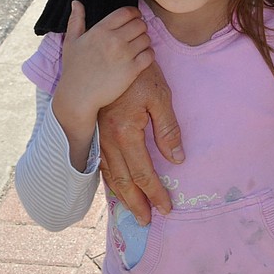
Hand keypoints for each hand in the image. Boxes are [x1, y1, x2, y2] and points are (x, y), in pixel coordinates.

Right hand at [52, 1, 154, 170]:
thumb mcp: (70, 42)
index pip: (127, 12)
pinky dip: (149, 55)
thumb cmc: (73, 70)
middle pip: (140, 24)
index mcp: (100, 30)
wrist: (77, 97)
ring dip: (144, 41)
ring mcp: (124, 55)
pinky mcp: (132, 71)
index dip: (133, 14)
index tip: (133, 20)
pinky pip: (150, 55)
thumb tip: (76, 2)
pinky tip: (141, 58)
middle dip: (140, 27)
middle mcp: (114, 40)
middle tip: (136, 35)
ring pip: (147, 38)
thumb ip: (76, 20)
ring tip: (137, 47)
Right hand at [98, 59, 183, 224]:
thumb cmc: (141, 73)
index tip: (166, 208)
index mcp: (125, 133)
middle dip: (136, 202)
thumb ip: (168, 129)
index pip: (143, 173)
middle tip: (147, 220)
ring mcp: (99, 135)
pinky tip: (114, 185)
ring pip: (109, 174)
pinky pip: (101, 162)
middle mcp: (108, 139)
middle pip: (122, 180)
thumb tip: (177, 160)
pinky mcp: (97, 130)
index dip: (155, 192)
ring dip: (121, 195)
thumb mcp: (160, 96)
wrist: (114, 52)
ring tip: (132, 210)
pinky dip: (108, 178)